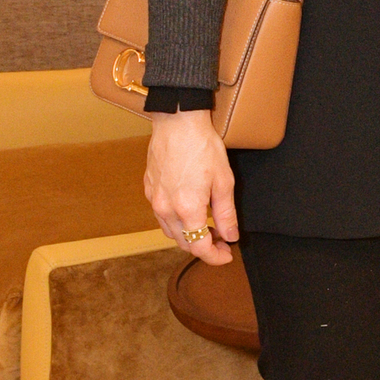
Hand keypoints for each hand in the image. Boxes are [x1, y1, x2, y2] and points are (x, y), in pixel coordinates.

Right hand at [144, 110, 238, 263]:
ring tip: (207, 227)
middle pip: (183, 242)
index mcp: (187, 209)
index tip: (226, 255)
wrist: (178, 122)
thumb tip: (230, 236)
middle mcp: (166, 208)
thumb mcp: (224, 181)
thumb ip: (226, 214)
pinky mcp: (149, 188)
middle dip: (203, 247)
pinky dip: (176, 221)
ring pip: (170, 231)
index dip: (214, 257)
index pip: (199, 247)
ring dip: (188, 236)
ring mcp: (154, 199)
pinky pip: (161, 215)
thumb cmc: (203, 147)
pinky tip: (189, 211)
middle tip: (221, 240)